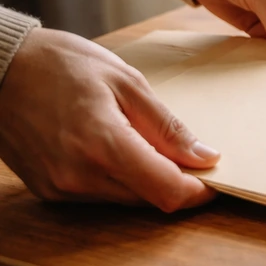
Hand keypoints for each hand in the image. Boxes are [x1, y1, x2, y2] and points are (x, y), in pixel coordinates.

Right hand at [0, 28, 218, 209]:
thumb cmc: (61, 64)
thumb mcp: (126, 82)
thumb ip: (167, 125)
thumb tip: (205, 157)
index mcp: (103, 145)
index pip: (166, 191)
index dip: (199, 191)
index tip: (216, 177)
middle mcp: (79, 176)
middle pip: (149, 200)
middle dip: (177, 184)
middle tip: (193, 157)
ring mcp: (61, 187)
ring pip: (126, 201)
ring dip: (149, 182)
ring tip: (153, 145)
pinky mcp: (49, 191)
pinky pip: (100, 196)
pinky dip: (121, 180)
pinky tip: (120, 150)